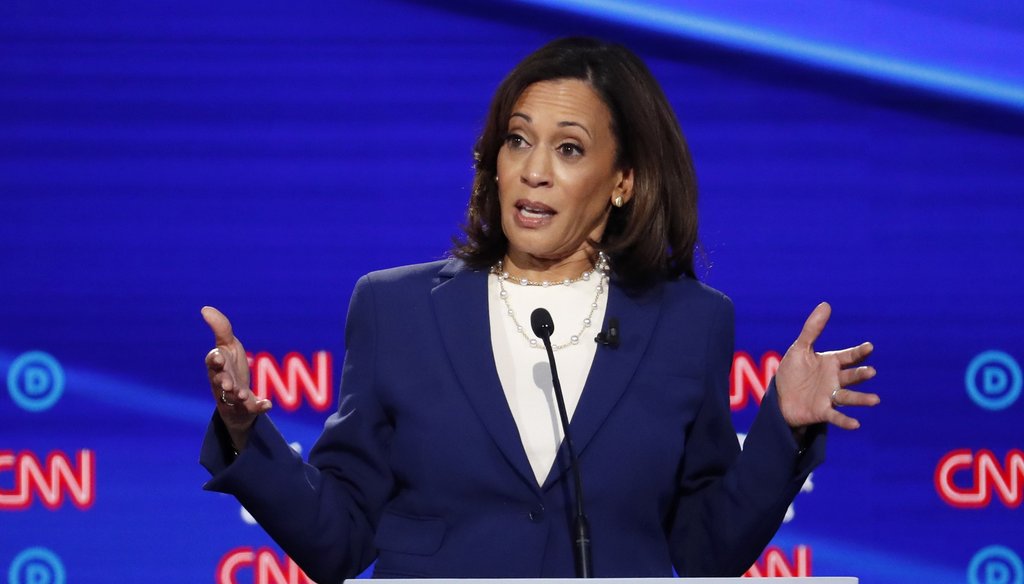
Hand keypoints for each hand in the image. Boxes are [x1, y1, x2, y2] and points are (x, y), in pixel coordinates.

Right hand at [202, 306, 271, 449]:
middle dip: (223, 381)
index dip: (214, 360)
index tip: (217, 356)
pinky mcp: (248, 408)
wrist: (238, 398)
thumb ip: (221, 329)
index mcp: (217, 367)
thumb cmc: (230, 368)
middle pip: (220, 382)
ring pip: (233, 398)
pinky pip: (254, 408)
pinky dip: (260, 406)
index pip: (212, 363)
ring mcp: (235, 397)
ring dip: (238, 395)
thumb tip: (205, 308)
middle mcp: (223, 383)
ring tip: (243, 394)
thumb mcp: (228, 346)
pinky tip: (267, 403)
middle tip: (226, 382)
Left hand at [775, 302, 878, 429]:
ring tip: (875, 400)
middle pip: (851, 376)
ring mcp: (830, 396)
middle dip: (860, 374)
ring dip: (861, 399)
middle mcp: (835, 380)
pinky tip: (856, 424)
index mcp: (831, 363)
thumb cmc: (793, 372)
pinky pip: (835, 416)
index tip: (869, 347)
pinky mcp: (822, 411)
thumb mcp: (800, 349)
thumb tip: (826, 304)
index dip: (859, 352)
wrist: (779, 398)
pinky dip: (846, 421)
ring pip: (848, 397)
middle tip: (870, 372)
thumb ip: (812, 329)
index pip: (849, 356)